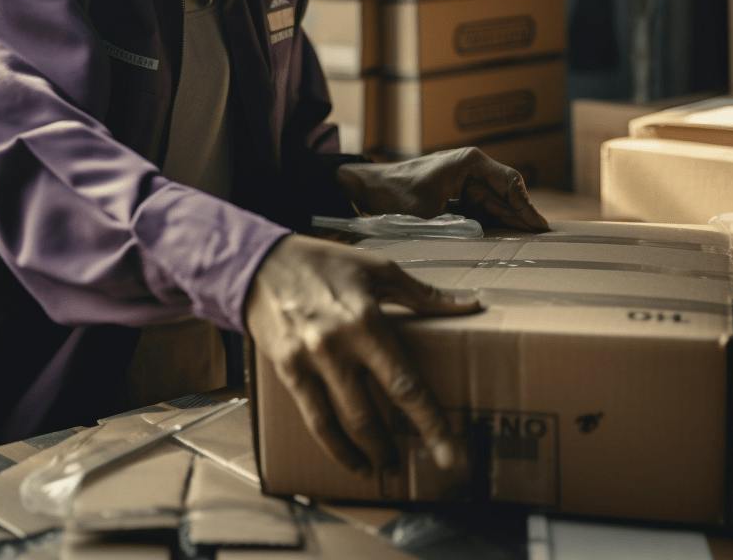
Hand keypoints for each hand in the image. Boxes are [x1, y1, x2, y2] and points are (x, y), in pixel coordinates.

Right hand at [245, 234, 480, 476]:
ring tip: (387, 468)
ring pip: (342, 423)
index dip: (431, 423)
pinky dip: (334, 447)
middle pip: (373, 413)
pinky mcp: (287, 370)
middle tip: (427, 466)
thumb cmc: (326, 263)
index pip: (405, 383)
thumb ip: (424, 296)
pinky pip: (314, 419)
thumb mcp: (379, 269)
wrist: (261, 263)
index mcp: (366, 320)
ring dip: (368, 453)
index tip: (451, 454)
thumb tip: (471, 305)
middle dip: (399, 448)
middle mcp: (337, 345)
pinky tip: (351, 460)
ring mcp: (309, 361)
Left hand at [335, 147, 547, 231]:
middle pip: (507, 195)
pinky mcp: (456, 195)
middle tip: (545, 244)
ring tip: (530, 247)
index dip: (528, 209)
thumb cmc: (394, 196)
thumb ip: (463, 226)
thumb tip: (491, 242)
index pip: (510, 184)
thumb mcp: (430, 215)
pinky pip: (482, 210)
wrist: (366, 189)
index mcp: (470, 163)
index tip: (543, 230)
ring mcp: (464, 181)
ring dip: (509, 224)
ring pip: (496, 205)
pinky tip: (504, 244)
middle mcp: (472, 168)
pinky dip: (492, 225)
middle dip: (523, 218)